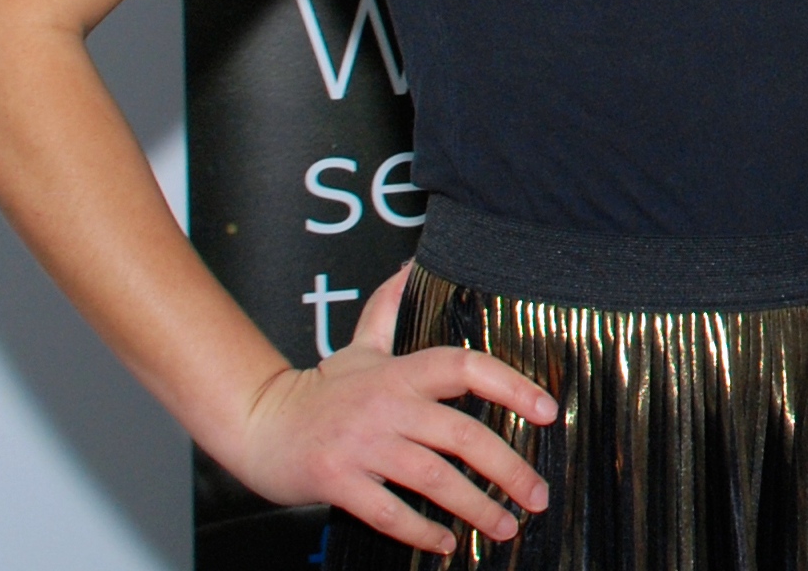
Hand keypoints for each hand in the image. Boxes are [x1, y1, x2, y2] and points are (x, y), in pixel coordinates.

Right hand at [226, 263, 558, 553]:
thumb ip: (389, 306)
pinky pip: (389, 512)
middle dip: (508, 468)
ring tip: (506, 527)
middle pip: (462, 434)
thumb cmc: (320, 390)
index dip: (512, 386)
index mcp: (400, 372)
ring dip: (476, 507)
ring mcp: (361, 445)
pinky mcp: (337, 481)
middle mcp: (386, 406)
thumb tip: (413, 264)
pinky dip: (422, 530)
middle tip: (538, 495)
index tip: (548, 412)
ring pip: (433, 479)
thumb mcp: (359, 344)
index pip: (466, 367)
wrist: (259, 426)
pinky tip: (448, 543)